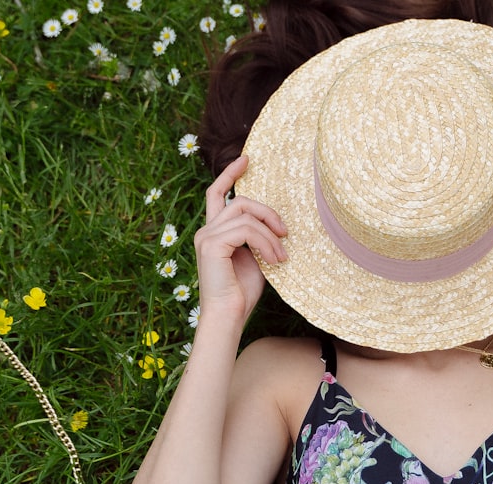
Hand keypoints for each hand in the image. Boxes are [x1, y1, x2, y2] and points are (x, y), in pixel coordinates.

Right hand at [192, 156, 286, 321]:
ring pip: (245, 215)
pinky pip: (246, 230)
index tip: (247, 159)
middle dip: (268, 213)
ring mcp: (206, 236)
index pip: (216, 194)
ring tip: (282, 255)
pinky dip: (265, 242)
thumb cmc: (243, 293)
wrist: (228, 316)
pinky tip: (274, 259)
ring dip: (271, 233)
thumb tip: (279, 224)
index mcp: (214, 232)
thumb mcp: (256, 259)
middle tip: (286, 234)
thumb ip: (259, 238)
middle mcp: (206, 231)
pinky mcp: (211, 244)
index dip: (230, 174)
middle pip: (240, 202)